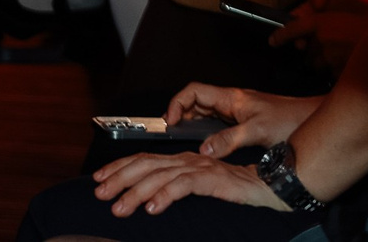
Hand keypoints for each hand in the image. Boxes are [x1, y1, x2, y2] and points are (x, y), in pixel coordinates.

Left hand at [92, 150, 287, 217]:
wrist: (269, 185)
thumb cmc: (235, 189)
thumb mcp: (199, 187)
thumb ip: (176, 187)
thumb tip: (148, 200)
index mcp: (181, 160)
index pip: (143, 159)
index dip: (118, 167)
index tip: (98, 178)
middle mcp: (187, 160)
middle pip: (145, 165)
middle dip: (118, 178)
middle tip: (99, 193)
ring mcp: (199, 167)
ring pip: (159, 176)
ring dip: (136, 192)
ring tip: (119, 207)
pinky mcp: (212, 179)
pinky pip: (184, 186)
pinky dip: (165, 196)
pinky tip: (152, 208)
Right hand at [166, 83, 319, 158]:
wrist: (311, 119)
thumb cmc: (289, 120)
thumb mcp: (257, 132)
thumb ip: (228, 140)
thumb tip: (204, 149)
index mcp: (231, 98)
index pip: (194, 92)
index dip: (177, 103)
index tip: (170, 120)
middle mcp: (231, 102)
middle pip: (197, 101)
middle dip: (181, 113)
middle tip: (172, 130)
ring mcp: (237, 111)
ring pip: (206, 112)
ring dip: (192, 121)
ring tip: (182, 136)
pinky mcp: (244, 121)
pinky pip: (217, 122)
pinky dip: (206, 129)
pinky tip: (205, 142)